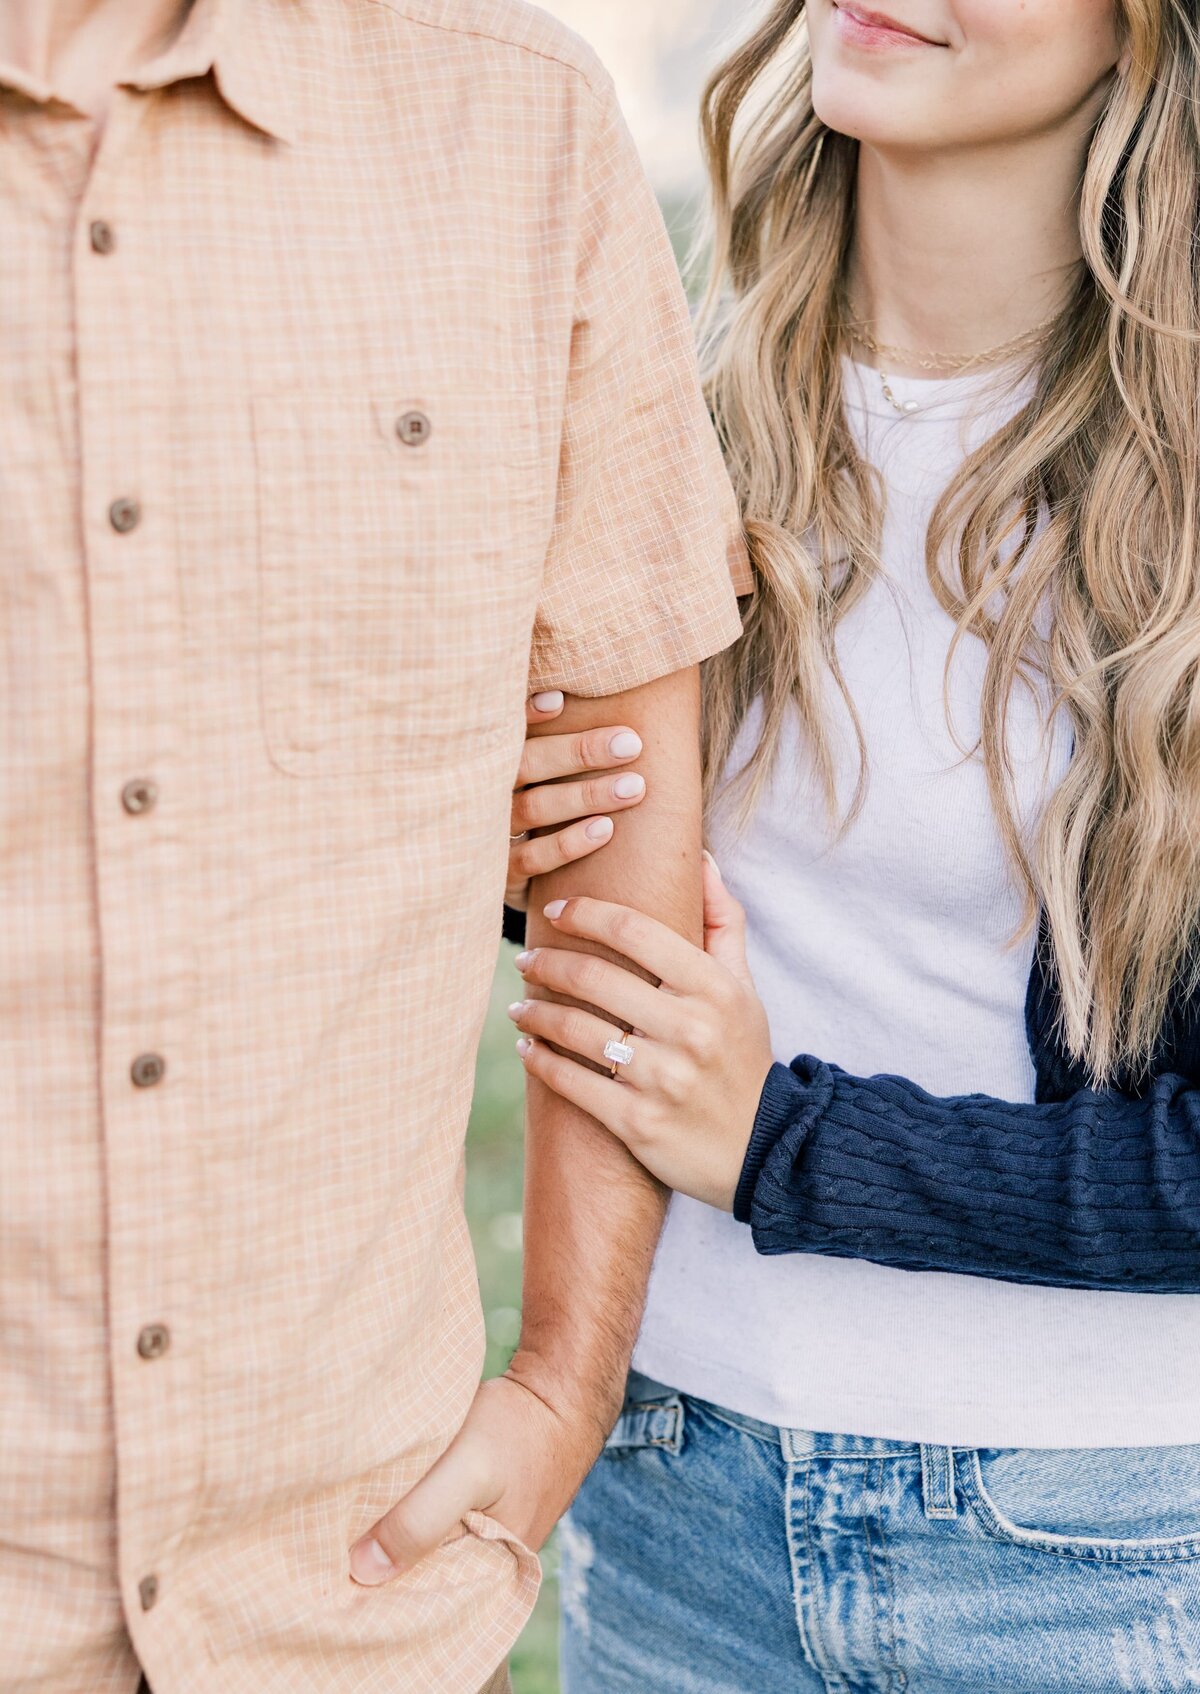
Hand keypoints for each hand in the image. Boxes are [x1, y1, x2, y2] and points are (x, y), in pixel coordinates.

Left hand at [348, 1351, 610, 1585]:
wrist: (559, 1387)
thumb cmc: (520, 1428)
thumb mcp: (467, 1470)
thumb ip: (421, 1520)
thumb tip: (362, 1569)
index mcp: (492, 1577)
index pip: (421, 1604)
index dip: (376, 1594)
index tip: (329, 1578)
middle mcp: (485, 1566)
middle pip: (418, 1579)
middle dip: (377, 1567)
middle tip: (324, 1551)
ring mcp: (480, 1536)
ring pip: (419, 1550)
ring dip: (386, 1538)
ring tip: (340, 1528)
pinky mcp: (471, 1507)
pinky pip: (427, 1524)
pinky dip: (401, 1515)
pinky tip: (371, 1504)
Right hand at [507, 691, 646, 911]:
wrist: (517, 882)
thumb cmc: (544, 810)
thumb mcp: (540, 774)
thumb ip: (561, 744)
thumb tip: (589, 702)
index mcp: (496, 761)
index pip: (507, 730)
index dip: (526, 713)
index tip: (560, 700)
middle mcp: (487, 793)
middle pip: (526, 764)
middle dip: (578, 751)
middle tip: (630, 744)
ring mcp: (490, 834)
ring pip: (533, 808)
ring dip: (585, 795)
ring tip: (634, 787)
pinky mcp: (502, 874)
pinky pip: (532, 858)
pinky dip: (568, 843)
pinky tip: (605, 830)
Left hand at [508, 856, 774, 1210]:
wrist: (763, 1146)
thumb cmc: (742, 1056)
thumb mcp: (743, 988)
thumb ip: (722, 921)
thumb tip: (701, 860)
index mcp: (712, 988)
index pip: (635, 930)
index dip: (586, 912)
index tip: (556, 910)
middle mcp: (688, 1029)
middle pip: (595, 977)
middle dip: (548, 962)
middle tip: (525, 958)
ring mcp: (662, 1078)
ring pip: (575, 1029)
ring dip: (536, 1011)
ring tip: (521, 1004)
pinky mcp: (637, 1122)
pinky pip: (571, 1083)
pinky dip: (540, 1061)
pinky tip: (528, 1047)